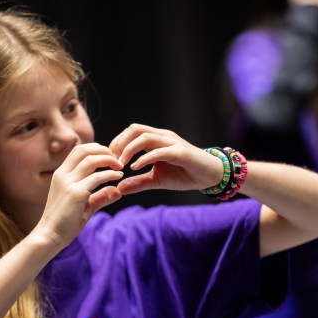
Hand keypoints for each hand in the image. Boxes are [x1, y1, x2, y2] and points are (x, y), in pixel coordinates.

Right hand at [36, 142, 123, 246]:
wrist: (49, 236)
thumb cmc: (64, 224)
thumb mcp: (84, 206)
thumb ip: (99, 197)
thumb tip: (117, 191)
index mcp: (61, 174)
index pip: (79, 151)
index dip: (96, 150)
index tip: (110, 158)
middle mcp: (63, 175)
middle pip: (84, 150)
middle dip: (103, 150)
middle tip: (117, 158)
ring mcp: (68, 183)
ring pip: (91, 159)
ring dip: (109, 160)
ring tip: (120, 167)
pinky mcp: (75, 193)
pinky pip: (96, 177)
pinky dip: (110, 174)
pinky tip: (118, 177)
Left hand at [108, 123, 223, 194]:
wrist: (209, 176)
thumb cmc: (184, 174)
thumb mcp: (156, 180)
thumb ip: (138, 182)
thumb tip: (119, 188)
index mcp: (156, 140)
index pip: (131, 132)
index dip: (117, 143)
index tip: (109, 159)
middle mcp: (162, 137)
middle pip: (135, 129)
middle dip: (120, 143)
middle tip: (112, 160)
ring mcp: (172, 142)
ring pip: (145, 136)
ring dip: (129, 149)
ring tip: (121, 163)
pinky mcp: (180, 152)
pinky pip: (159, 151)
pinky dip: (144, 158)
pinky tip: (135, 167)